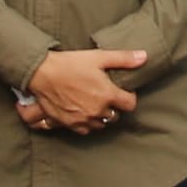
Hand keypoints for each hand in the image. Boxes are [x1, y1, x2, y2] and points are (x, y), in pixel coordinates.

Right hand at [24, 48, 148, 133]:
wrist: (42, 73)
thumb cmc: (70, 64)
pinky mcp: (70, 124)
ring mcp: (84, 119)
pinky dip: (87, 123)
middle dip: (114, 107)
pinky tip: (83, 112)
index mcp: (108, 95)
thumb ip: (123, 59)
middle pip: (116, 116)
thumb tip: (144, 57)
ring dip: (101, 116)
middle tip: (106, 95)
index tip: (122, 91)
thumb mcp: (98, 57)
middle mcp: (98, 110)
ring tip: (94, 103)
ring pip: (101, 124)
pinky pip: (85, 130)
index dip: (129, 97)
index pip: (130, 104)